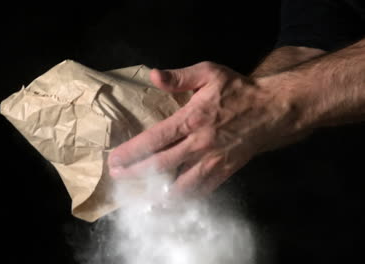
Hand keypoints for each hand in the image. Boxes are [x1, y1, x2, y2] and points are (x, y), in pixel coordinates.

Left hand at [108, 62, 296, 194]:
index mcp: (192, 119)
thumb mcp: (209, 73)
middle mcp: (200, 144)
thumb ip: (180, 77)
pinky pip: (201, 192)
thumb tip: (153, 75)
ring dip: (157, 194)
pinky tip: (169, 206)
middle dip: (136, 173)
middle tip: (117, 177)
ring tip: (138, 200)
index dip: (132, 152)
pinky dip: (183, 202)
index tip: (114, 160)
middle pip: (161, 165)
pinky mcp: (224, 173)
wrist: (274, 110)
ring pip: (180, 186)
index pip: (155, 139)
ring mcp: (212, 162)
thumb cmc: (239, 90)